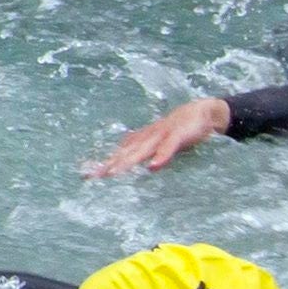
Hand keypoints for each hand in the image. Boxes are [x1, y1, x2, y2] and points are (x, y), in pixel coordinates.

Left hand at [85, 95, 231, 176]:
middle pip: (124, 154)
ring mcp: (161, 135)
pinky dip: (161, 156)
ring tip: (114, 173)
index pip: (119, 154)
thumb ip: (141, 150)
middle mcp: (146, 138)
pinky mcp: (177, 135)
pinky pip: (168, 147)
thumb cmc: (176, 129)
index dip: (103, 164)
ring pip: (141, 150)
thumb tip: (123, 161)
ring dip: (128, 162)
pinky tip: (153, 166)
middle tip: (93, 177)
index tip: (86, 175)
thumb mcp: (156, 142)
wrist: (200, 111)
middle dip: (109, 165)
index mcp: (141, 140)